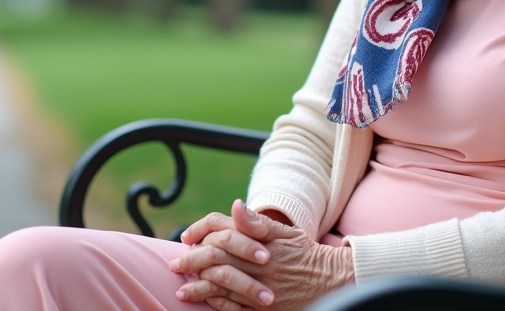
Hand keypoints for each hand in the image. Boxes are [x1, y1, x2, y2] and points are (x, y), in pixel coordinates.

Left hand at [171, 199, 354, 310]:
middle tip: (176, 263)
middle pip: (216, 257)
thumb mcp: (284, 231)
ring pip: (221, 284)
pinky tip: (203, 300)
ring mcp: (260, 288)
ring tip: (182, 288)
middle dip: (192, 260)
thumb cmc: (303, 253)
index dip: (201, 231)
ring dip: (198, 286)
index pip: (223, 229)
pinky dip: (215, 302)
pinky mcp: (263, 308)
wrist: (329, 282)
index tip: (187, 237)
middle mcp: (259, 263)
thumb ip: (257, 221)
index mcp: (262, 240)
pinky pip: (233, 307)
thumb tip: (234, 204)